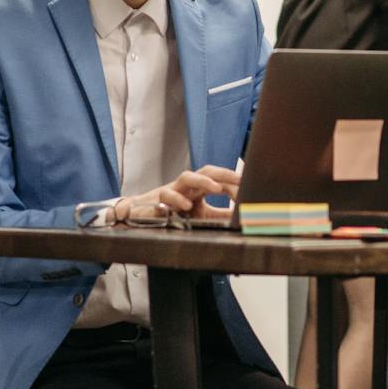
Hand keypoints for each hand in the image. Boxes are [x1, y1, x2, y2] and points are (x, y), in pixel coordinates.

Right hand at [110, 165, 240, 220]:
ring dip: (202, 181)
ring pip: (186, 177)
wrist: (139, 214)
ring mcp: (171, 190)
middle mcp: (186, 185)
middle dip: (224, 174)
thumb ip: (219, 215)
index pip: (217, 179)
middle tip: (240, 179)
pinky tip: (185, 207)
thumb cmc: (171, 212)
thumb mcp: (200, 215)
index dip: (233, 182)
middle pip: (206, 171)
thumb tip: (241, 217)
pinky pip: (166, 197)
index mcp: (197, 188)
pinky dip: (176, 201)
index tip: (249, 187)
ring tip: (216, 189)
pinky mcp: (157, 200)